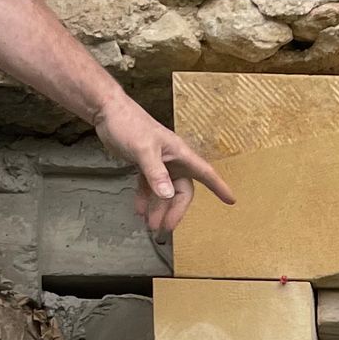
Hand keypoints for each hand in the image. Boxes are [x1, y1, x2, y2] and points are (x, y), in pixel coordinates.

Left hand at [92, 91, 235, 234]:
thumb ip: (156, 173)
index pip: (205, 173)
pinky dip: (146, 199)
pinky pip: (150, 187)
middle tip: (164, 227)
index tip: (231, 200)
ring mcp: (159, 164)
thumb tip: (168, 195)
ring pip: (165, 192)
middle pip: (181, 191)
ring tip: (149, 224)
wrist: (108, 111)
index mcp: (180, 154)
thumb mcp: (143, 149)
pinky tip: (140, 209)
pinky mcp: (144, 165)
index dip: (219, 187)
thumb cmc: (129, 124)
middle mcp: (173, 160)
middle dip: (174, 211)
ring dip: (158, 208)